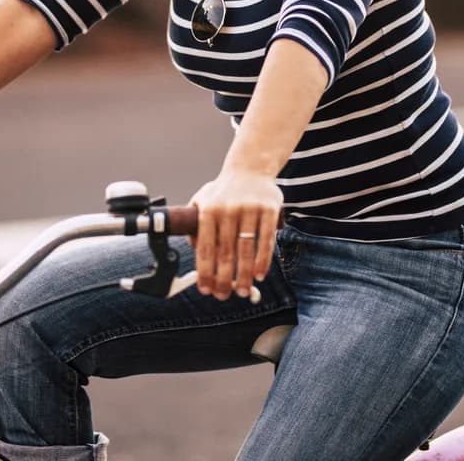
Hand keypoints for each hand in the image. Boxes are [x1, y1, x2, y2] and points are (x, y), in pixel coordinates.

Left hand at [189, 167, 282, 299]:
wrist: (251, 166)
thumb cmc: (224, 190)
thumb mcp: (202, 200)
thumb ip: (194, 224)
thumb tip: (194, 251)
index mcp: (208, 210)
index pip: (204, 248)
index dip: (205, 272)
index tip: (205, 290)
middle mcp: (227, 210)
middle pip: (225, 253)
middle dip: (224, 279)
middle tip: (224, 296)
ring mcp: (249, 209)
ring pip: (246, 250)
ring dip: (245, 275)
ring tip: (243, 291)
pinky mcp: (269, 209)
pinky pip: (266, 240)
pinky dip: (263, 260)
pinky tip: (260, 274)